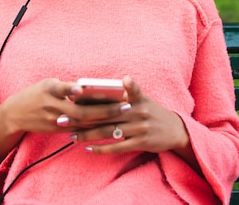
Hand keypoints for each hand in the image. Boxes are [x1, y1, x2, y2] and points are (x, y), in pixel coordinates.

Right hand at [0, 78, 128, 135]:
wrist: (15, 114)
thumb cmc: (36, 94)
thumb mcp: (48, 84)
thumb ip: (66, 87)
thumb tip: (90, 89)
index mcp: (50, 89)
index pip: (65, 89)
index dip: (74, 90)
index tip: (87, 88)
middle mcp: (53, 106)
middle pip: (82, 110)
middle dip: (105, 109)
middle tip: (125, 105)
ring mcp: (55, 120)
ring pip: (83, 122)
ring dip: (104, 120)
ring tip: (122, 115)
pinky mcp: (57, 130)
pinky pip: (79, 129)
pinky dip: (93, 127)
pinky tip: (109, 125)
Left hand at [71, 76, 190, 155]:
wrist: (175, 130)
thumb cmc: (153, 112)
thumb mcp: (142, 99)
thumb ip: (124, 94)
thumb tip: (98, 91)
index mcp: (135, 98)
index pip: (110, 95)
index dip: (91, 96)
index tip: (72, 97)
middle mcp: (136, 111)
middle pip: (103, 115)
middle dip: (81, 117)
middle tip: (62, 118)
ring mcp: (138, 127)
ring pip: (108, 131)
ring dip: (87, 134)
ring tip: (71, 135)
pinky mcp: (140, 142)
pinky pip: (117, 147)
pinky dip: (102, 149)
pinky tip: (89, 148)